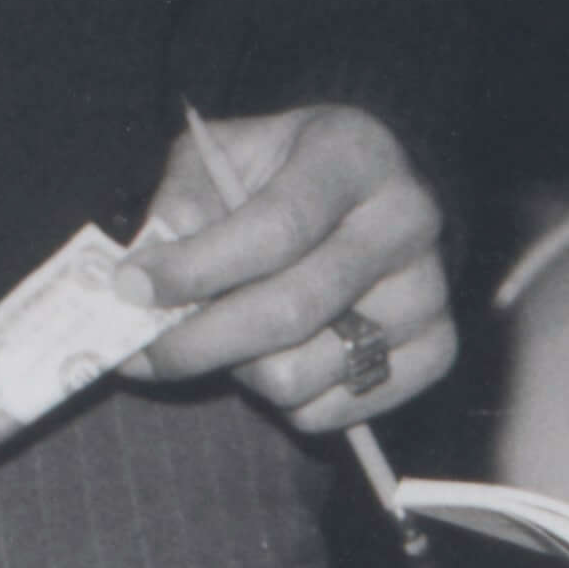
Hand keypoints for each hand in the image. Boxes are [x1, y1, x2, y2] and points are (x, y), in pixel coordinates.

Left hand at [129, 103, 455, 435]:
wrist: (365, 191)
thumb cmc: (280, 173)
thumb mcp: (223, 154)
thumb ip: (181, 202)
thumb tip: (142, 273)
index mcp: (354, 155)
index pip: (277, 228)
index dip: (198, 267)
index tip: (132, 288)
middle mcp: (406, 221)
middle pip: (290, 311)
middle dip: (196, 342)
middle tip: (138, 351)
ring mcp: (428, 292)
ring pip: (304, 374)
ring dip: (238, 371)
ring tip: (221, 340)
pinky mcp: (436, 351)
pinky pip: (334, 413)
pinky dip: (282, 403)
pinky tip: (270, 358)